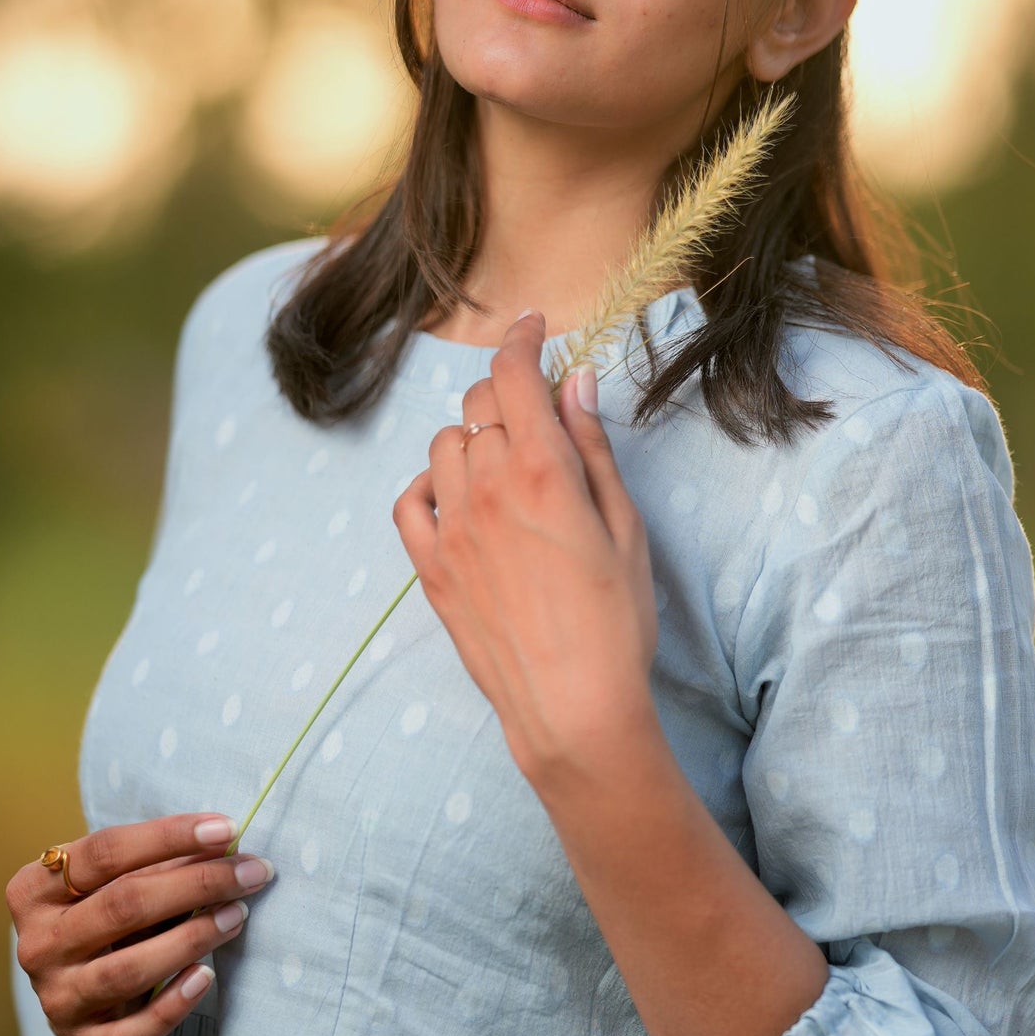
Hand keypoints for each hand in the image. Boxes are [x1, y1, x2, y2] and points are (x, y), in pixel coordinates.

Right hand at [6, 814, 275, 1035]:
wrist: (82, 992)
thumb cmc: (108, 921)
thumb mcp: (119, 883)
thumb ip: (160, 863)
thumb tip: (223, 839)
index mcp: (34, 890)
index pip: (105, 852)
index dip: (169, 836)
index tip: (226, 827)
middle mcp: (36, 945)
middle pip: (122, 906)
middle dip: (196, 883)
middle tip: (250, 872)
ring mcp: (55, 999)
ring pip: (127, 970)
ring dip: (192, 938)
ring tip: (237, 915)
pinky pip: (130, 1033)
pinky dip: (172, 1005)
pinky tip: (206, 976)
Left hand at [392, 309, 659, 779]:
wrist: (571, 708)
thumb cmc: (616, 622)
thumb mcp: (625, 527)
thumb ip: (593, 448)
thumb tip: (576, 381)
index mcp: (542, 470)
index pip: (514, 374)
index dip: (521, 338)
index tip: (532, 327)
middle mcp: (486, 488)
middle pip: (478, 403)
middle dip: (507, 393)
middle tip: (538, 415)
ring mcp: (450, 528)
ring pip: (444, 444)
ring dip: (473, 438)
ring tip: (508, 467)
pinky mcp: (430, 568)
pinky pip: (409, 500)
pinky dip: (430, 485)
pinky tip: (459, 500)